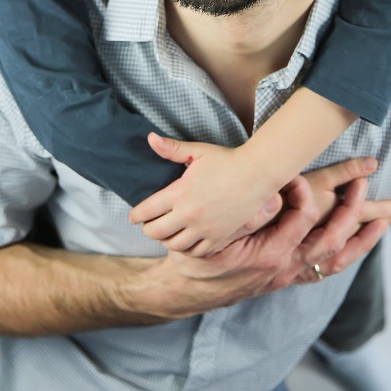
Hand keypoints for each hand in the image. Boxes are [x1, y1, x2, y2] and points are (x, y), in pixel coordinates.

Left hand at [129, 133, 280, 255]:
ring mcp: (204, 229)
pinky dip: (186, 249)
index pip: (147, 211)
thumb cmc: (226, 159)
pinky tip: (185, 241)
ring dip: (166, 240)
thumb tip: (149, 138)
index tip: (134, 216)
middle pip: (156, 232)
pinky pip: (196, 252)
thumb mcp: (198, 150)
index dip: (136, 215)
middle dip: (148, 228)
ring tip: (166, 232)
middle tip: (149, 223)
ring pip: (174, 246)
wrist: (256, 174)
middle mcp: (189, 215)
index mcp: (179, 193)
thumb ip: (172, 148)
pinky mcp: (219, 237)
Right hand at [148, 172, 390, 319]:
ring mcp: (292, 274)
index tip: (297, 170)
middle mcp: (288, 266)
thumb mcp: (214, 235)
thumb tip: (272, 196)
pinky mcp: (290, 277)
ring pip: (339, 257)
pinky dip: (350, 253)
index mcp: (271, 253)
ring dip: (364, 235)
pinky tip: (363, 240)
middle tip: (366, 181)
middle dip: (354, 208)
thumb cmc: (199, 257)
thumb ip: (245, 217)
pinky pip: (330, 268)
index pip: (303, 216)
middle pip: (334, 238)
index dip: (304, 189)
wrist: (191, 290)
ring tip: (388, 215)